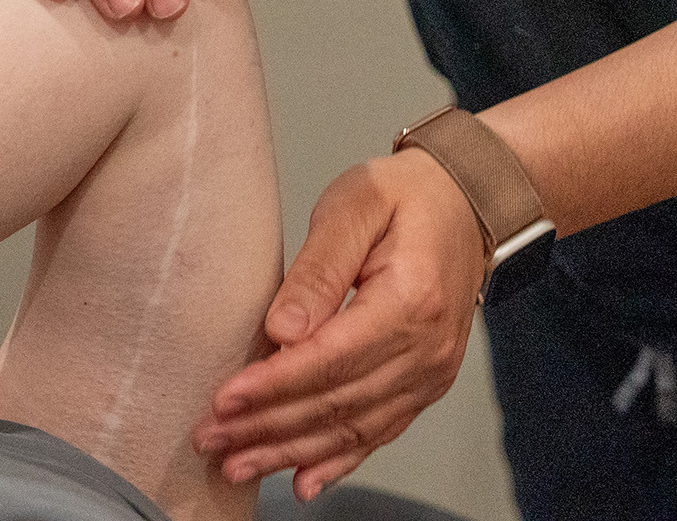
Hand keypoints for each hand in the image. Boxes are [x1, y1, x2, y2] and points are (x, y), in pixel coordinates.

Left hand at [192, 150, 485, 500]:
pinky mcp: (425, 384)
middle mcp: (426, 349)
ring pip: (352, 428)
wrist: (466, 204)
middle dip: (267, 428)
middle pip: (336, 404)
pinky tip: (301, 481)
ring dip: (290, 452)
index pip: (330, 359)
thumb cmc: (405, 196)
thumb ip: (317, 268)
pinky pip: (379, 432)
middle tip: (211, 439)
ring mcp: (430, 373)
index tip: (224, 400)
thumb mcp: (355, 204)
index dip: (273, 386)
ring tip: (237, 464)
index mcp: (410, 300)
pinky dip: (337, 461)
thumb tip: (280, 331)